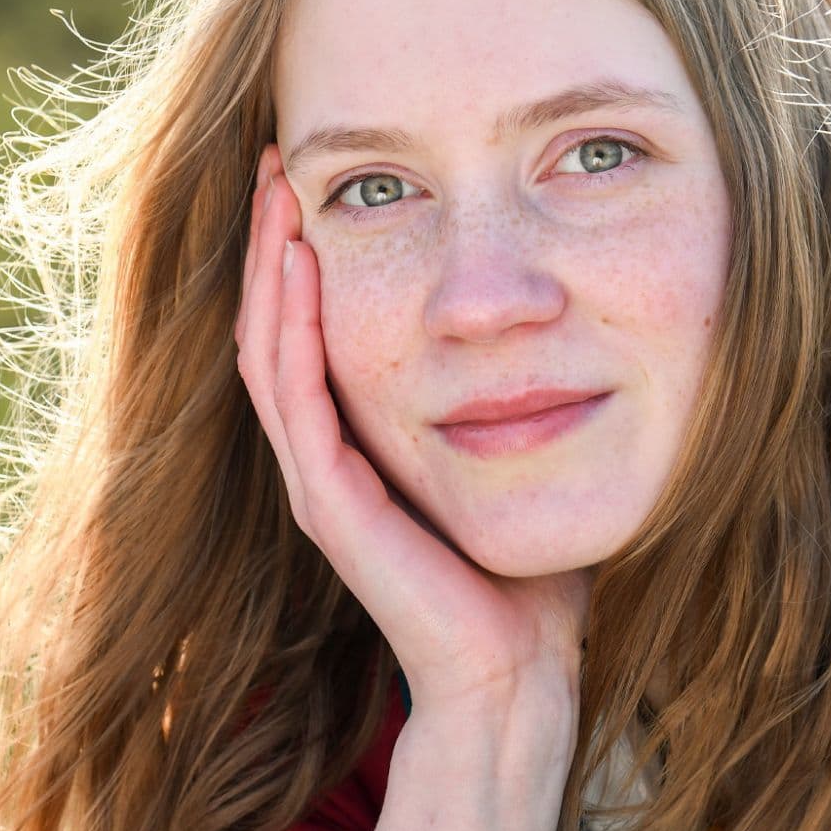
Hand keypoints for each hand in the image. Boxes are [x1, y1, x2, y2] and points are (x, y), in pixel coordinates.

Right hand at [235, 143, 592, 718]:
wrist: (520, 673)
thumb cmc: (533, 575)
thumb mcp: (525, 454)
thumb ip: (521, 396)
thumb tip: (563, 324)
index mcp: (364, 447)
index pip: (312, 330)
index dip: (306, 253)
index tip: (320, 175)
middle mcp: (328, 460)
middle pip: (275, 327)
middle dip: (273, 239)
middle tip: (277, 157)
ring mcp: (320, 483)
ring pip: (269, 351)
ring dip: (267, 267)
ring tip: (276, 188)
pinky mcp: (330, 507)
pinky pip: (294, 400)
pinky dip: (290, 328)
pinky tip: (296, 265)